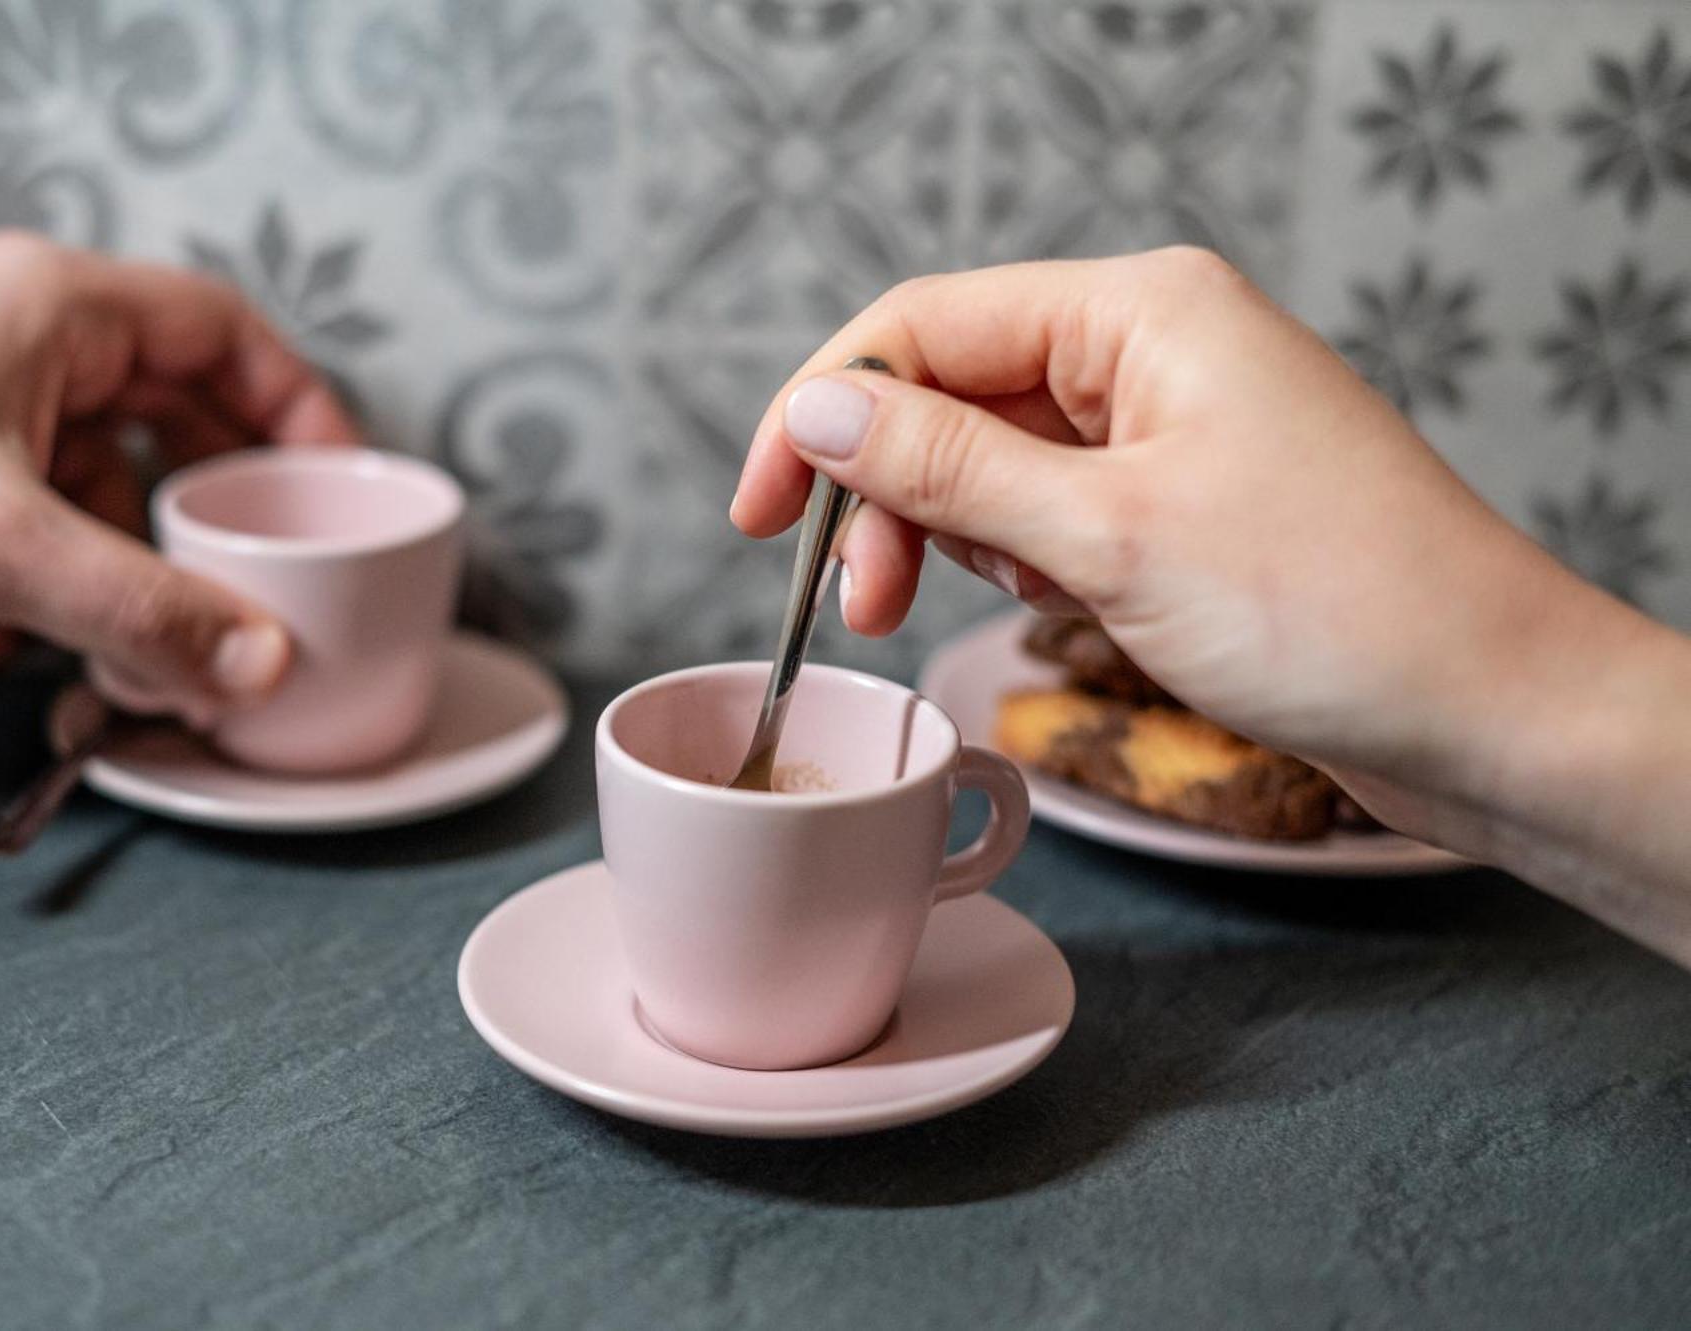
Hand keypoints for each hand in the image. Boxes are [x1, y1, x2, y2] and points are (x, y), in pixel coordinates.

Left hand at [0, 232, 358, 719]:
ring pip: (105, 481)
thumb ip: (145, 609)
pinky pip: (40, 518)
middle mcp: (24, 340)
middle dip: (212, 516)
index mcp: (57, 309)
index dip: (298, 408)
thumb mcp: (1, 549)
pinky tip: (27, 647)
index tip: (338, 483)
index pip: (223, 333)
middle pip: (174, 416)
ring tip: (134, 648)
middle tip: (257, 582)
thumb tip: (261, 663)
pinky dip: (57, 584)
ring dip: (128, 568)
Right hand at [733, 248, 1690, 958]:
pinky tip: (1052, 609)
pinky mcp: (1182, 503)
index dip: (821, 412)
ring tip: (969, 609)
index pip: (923, 326)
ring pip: (994, 461)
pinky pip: (1052, 511)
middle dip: (887, 495)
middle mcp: (1151, 350)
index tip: (759, 513)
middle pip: (950, 394)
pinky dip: (1021, 561)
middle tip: (859, 600)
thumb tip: (814, 411)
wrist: (1491, 714)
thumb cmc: (1338, 610)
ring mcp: (1169, 428)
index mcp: (1139, 310)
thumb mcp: (1107, 534)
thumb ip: (945, 466)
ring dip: (949, 535)